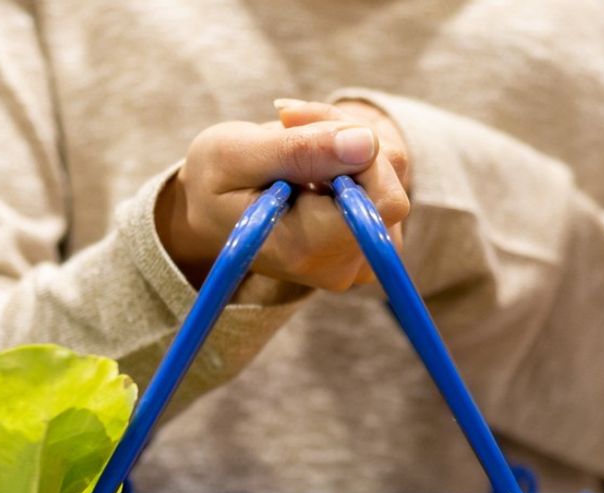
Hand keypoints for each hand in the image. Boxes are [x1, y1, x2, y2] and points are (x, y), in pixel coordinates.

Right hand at [156, 101, 410, 291]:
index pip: (382, 200)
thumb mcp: (235, 154)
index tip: (298, 123)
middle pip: (389, 184)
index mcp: (308, 250)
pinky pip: (385, 179)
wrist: (212, 214)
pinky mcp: (369, 237)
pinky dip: (352, 153)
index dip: (356, 151)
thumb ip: (298, 151)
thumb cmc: (214, 184)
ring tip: (291, 133)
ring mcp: (360, 255)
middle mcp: (342, 263)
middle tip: (288, 118)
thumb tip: (366, 142)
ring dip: (345, 137)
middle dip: (346, 135)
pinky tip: (310, 151)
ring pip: (391, 173)